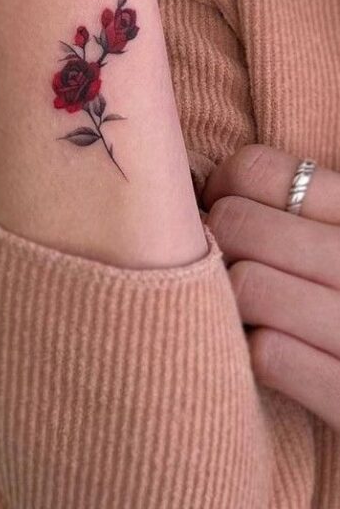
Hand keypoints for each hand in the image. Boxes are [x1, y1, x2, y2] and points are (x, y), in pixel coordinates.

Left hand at [202, 144, 339, 430]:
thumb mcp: (336, 241)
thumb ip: (292, 211)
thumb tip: (198, 185)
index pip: (257, 169)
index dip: (219, 188)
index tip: (219, 213)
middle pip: (237, 223)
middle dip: (216, 247)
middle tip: (225, 272)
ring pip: (246, 285)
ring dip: (230, 305)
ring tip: (244, 315)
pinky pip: (269, 355)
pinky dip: (253, 355)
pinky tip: (266, 353)